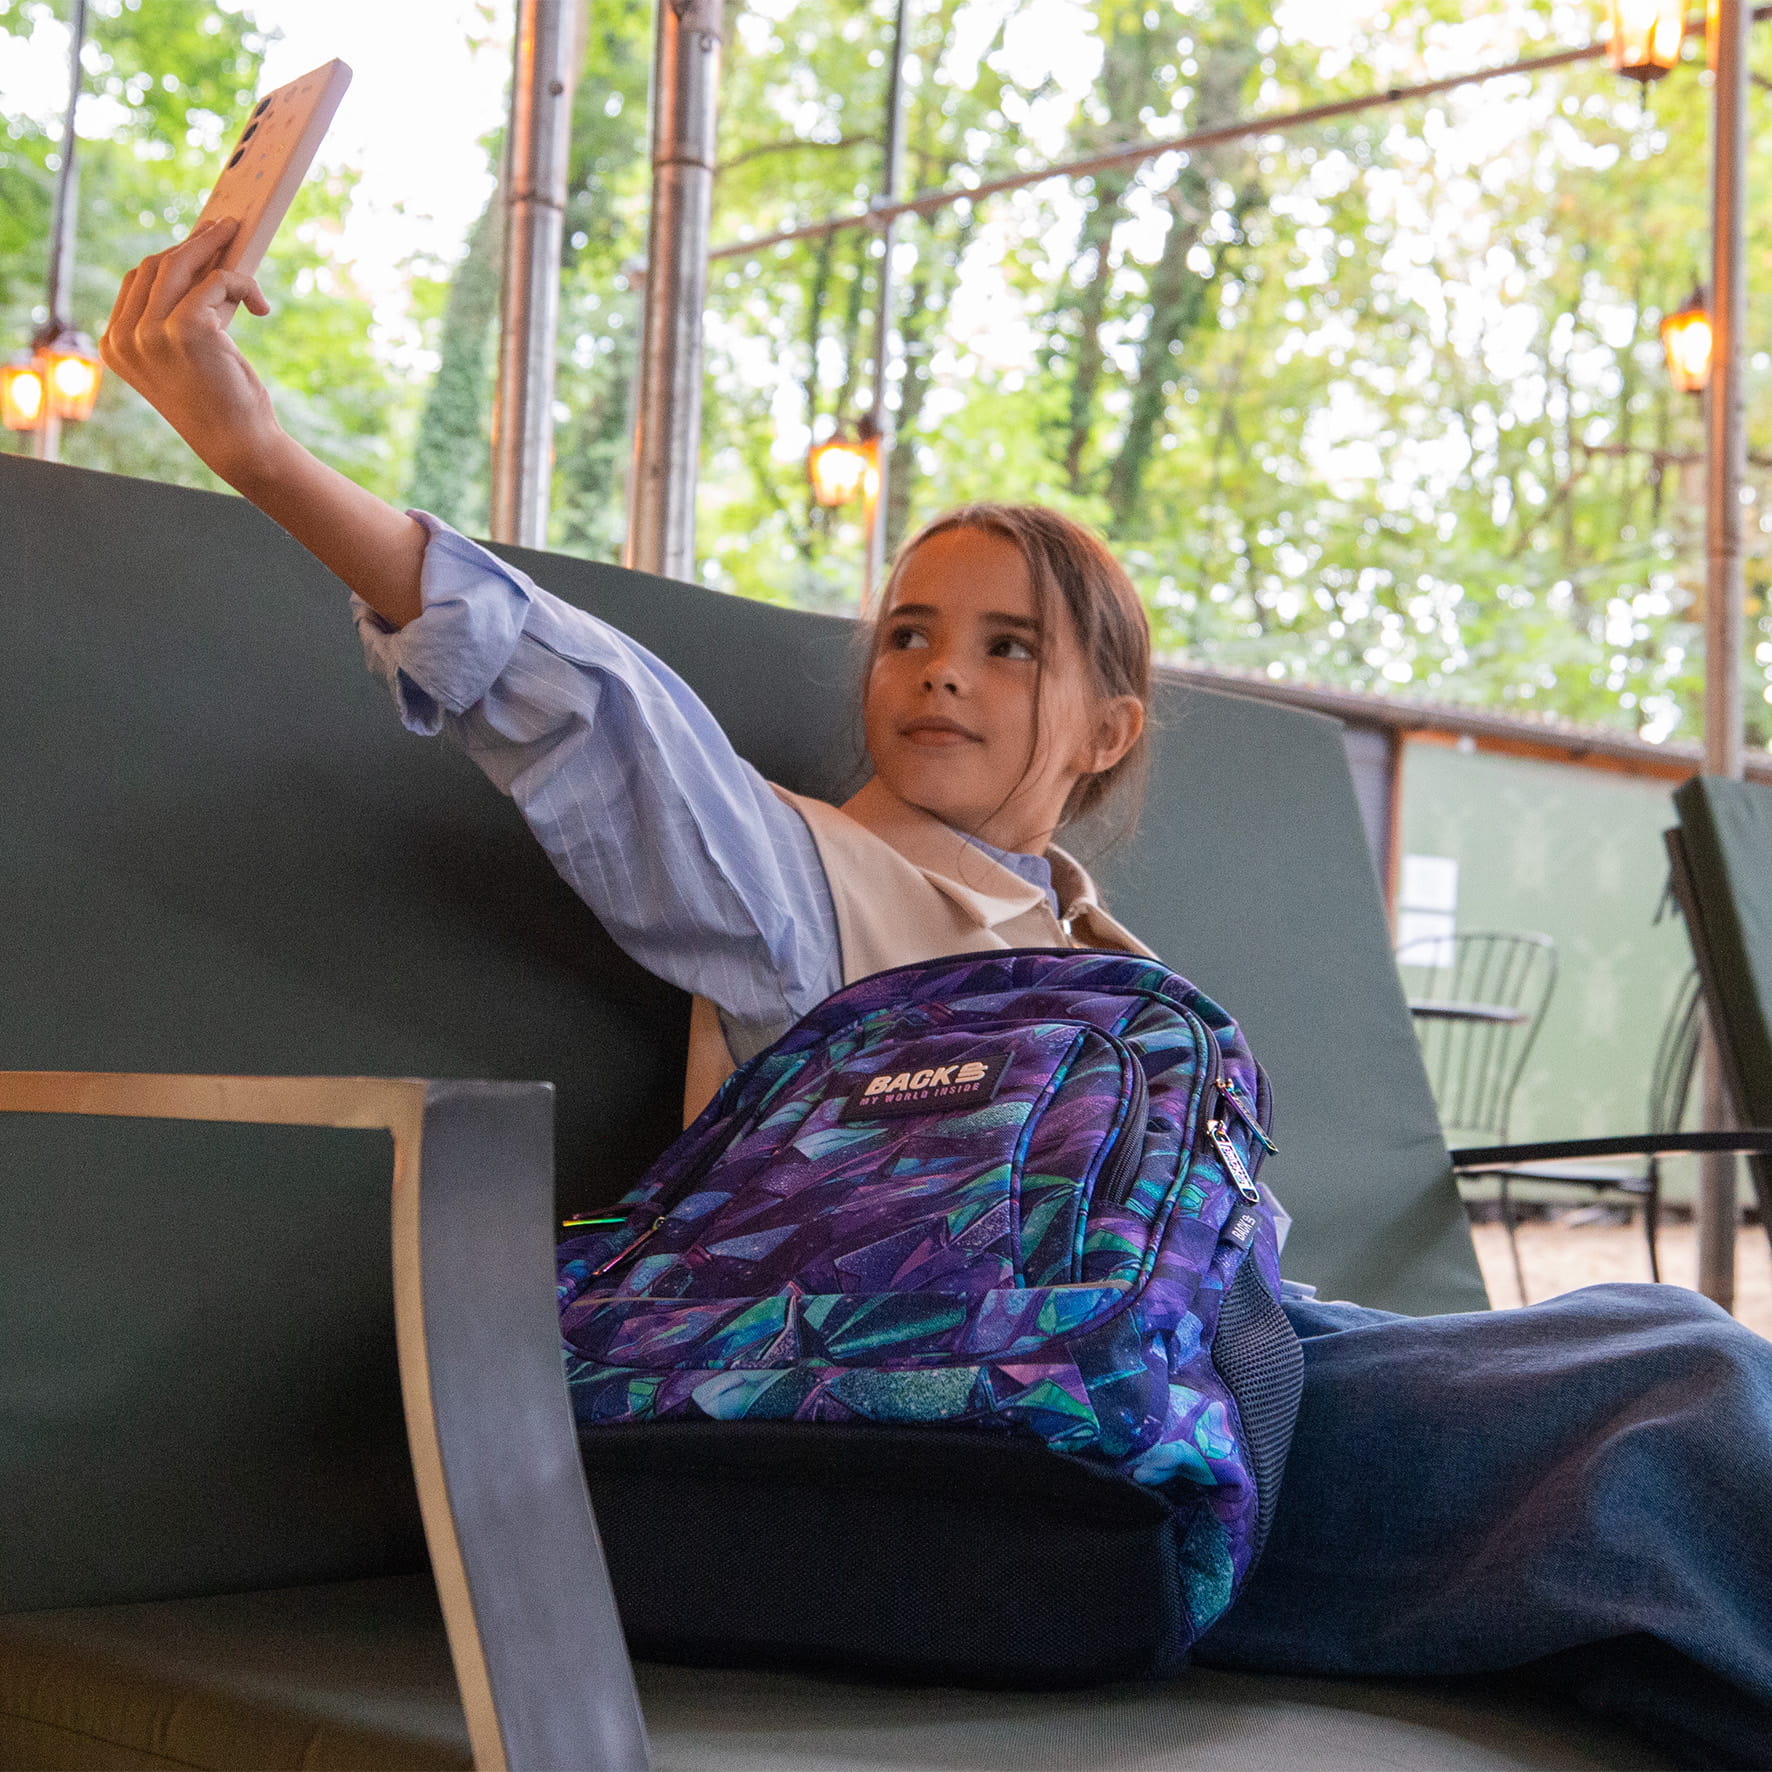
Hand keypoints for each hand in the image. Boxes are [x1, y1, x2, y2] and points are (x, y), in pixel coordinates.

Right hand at [102, 218, 283, 488]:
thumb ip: (178, 316)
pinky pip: (217, 282)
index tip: (194, 243)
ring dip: (214, 246)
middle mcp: (126, 337)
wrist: (238, 445)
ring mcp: (151, 332)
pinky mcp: (186, 328)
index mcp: (116, 345)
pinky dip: (242, 284)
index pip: (136, 282)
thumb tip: (204, 265)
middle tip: (222, 229)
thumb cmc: (219, 403)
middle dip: (192, 244)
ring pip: (181, 265)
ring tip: (238, 238)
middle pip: (156, 266)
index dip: (169, 257)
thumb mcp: (186, 357)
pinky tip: (260, 305)